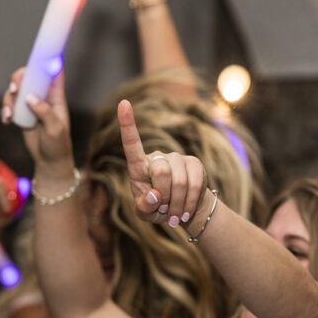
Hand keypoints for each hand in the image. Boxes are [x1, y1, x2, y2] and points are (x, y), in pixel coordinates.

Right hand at [0, 69, 74, 181]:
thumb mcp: (55, 129)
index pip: (54, 72)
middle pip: (29, 76)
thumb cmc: (58, 145)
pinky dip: (5, 110)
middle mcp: (43, 97)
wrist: (49, 162)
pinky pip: (9, 105)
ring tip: (8, 115)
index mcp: (56, 97)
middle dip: (18, 79)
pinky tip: (6, 120)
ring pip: (15, 91)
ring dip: (8, 99)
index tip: (40, 53)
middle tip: (14, 89)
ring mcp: (31, 105)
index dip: (48, 60)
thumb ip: (44, 112)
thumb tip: (30, 98)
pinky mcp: (21, 114)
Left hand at [118, 99, 207, 227]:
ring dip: (177, 205)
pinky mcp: (194, 163)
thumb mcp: (145, 213)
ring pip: (180, 182)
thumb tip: (155, 195)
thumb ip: (144, 207)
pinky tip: (185, 210)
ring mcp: (177, 158)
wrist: (181, 210)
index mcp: (139, 166)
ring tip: (174, 214)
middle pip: (161, 172)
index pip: (132, 144)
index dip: (127, 124)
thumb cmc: (157, 208)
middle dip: (165, 197)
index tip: (123, 103)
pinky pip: (194, 185)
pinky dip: (190, 203)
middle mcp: (158, 157)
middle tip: (164, 210)